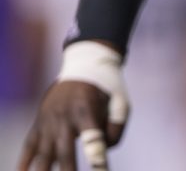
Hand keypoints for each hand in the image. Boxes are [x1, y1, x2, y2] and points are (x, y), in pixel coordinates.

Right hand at [20, 42, 128, 170]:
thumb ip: (116, 127)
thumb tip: (104, 151)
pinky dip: (25, 162)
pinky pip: (29, 146)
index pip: (92, 138)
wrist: (84, 64)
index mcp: (86, 109)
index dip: (96, 156)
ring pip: (44, 152)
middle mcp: (64, 116)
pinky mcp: (39, 123)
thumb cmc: (107, 87)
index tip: (101, 169)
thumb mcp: (121, 101)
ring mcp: (48, 120)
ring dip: (44, 170)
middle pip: (64, 151)